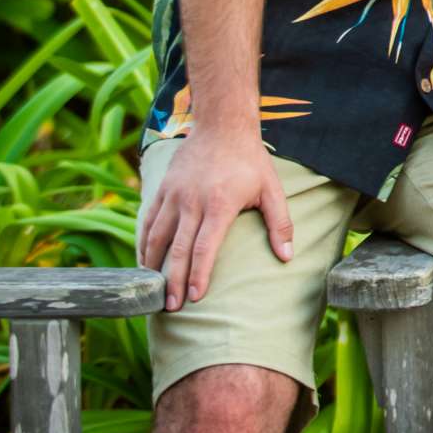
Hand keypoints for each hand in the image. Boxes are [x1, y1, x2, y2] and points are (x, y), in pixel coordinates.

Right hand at [136, 130, 293, 310]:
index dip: (199, 274)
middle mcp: (192, 201)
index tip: (196, 298)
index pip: (205, 247)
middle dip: (174, 280)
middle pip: (178, 249)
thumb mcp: (272, 189)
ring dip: (154, 266)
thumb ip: (280, 224)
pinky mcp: (162, 189)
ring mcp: (174, 195)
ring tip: (154, 290)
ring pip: (157, 237)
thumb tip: (288, 257)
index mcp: (220, 204)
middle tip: (171, 306)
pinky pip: (148, 221)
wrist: (222, 126)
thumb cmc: (250, 161)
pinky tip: (144, 261)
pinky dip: (144, 243)